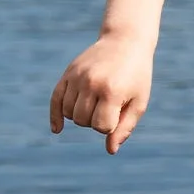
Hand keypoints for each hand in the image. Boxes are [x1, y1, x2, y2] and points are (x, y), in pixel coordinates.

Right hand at [49, 33, 154, 153]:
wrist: (125, 42)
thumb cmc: (136, 76)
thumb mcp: (138, 102)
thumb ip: (125, 127)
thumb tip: (110, 150)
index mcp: (111, 91)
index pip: (101, 126)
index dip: (110, 126)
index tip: (119, 115)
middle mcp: (91, 83)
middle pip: (83, 121)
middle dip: (96, 121)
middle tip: (110, 107)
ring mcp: (77, 77)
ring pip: (70, 113)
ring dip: (82, 116)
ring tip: (97, 104)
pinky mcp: (68, 73)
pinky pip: (55, 100)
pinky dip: (56, 116)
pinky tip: (57, 129)